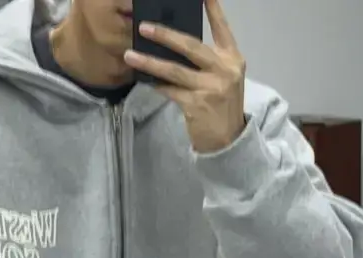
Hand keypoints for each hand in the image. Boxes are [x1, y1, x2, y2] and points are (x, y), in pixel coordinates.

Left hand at [124, 0, 245, 154]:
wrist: (228, 140)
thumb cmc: (222, 106)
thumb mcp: (223, 78)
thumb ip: (208, 61)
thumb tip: (174, 46)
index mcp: (232, 58)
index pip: (222, 27)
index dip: (212, 8)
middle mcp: (224, 69)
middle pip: (190, 46)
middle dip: (165, 35)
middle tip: (144, 27)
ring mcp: (210, 87)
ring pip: (174, 70)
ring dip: (149, 62)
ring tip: (130, 55)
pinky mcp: (196, 105)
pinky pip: (170, 90)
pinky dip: (156, 84)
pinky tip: (144, 79)